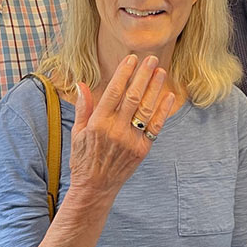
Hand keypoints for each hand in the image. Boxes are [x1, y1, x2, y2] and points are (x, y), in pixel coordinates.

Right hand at [69, 55, 174, 197]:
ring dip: (155, 89)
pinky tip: (168, 96)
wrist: (95, 187)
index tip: (131, 59)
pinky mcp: (142, 150)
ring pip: (145, 109)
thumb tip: (81, 84)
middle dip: (143, 75)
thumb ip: (83, 107)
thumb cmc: (83, 158)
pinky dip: (162, 111)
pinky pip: (155, 127)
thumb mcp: (77, 132)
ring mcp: (130, 140)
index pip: (114, 91)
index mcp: (98, 123)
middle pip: (133, 96)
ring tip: (161, 72)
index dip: (123, 73)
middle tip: (151, 59)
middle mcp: (115, 129)